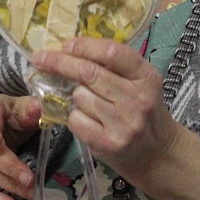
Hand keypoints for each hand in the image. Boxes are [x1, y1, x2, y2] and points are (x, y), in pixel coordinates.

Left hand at [32, 37, 179, 183]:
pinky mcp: (108, 144)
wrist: (159, 154)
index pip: (112, 53)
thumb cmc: (144, 113)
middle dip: (60, 63)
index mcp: (147, 77)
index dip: (84, 46)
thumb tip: (71, 50)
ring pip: (79, 96)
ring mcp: (123, 123)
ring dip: (75, 96)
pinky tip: (88, 121)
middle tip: (40, 58)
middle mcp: (138, 99)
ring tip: (90, 104)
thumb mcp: (141, 84)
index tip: (65, 45)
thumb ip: (114, 67)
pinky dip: (75, 117)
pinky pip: (75, 120)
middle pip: (89, 73)